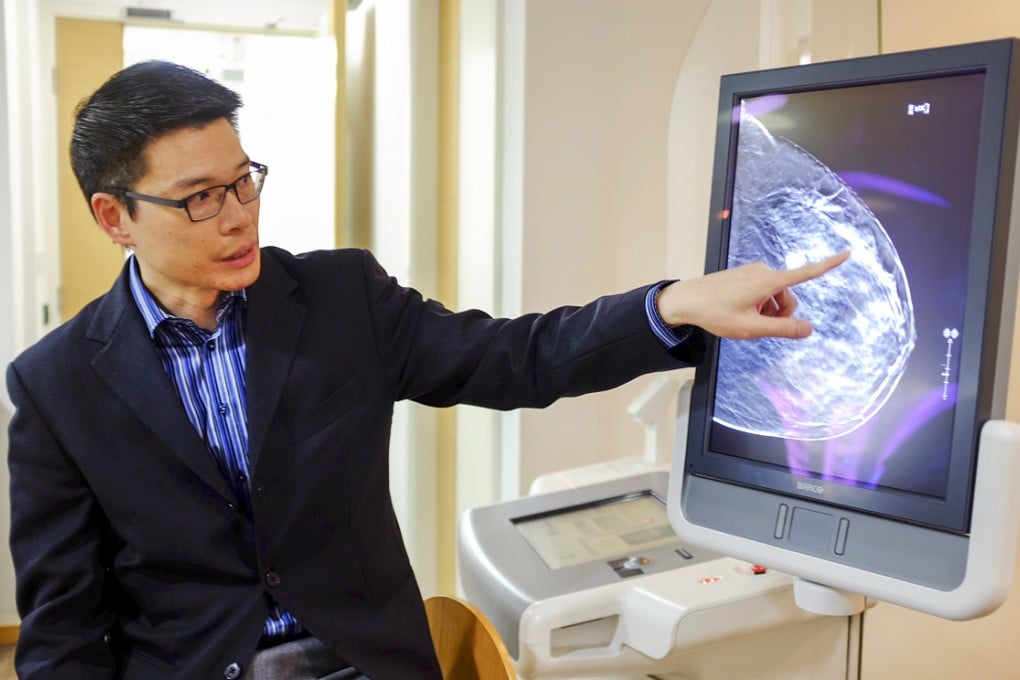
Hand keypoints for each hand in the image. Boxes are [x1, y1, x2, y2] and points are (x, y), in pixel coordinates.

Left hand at [656, 251, 849, 338]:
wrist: (686, 300)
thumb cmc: (715, 313)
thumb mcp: (751, 328)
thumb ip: (782, 330)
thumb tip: (809, 329)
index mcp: (768, 281)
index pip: (805, 273)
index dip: (828, 265)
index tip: (847, 253)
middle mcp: (763, 272)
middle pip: (788, 297)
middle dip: (780, 314)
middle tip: (757, 326)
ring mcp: (753, 272)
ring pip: (775, 297)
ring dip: (767, 311)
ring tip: (744, 319)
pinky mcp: (745, 275)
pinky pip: (762, 293)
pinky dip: (758, 305)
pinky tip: (739, 311)